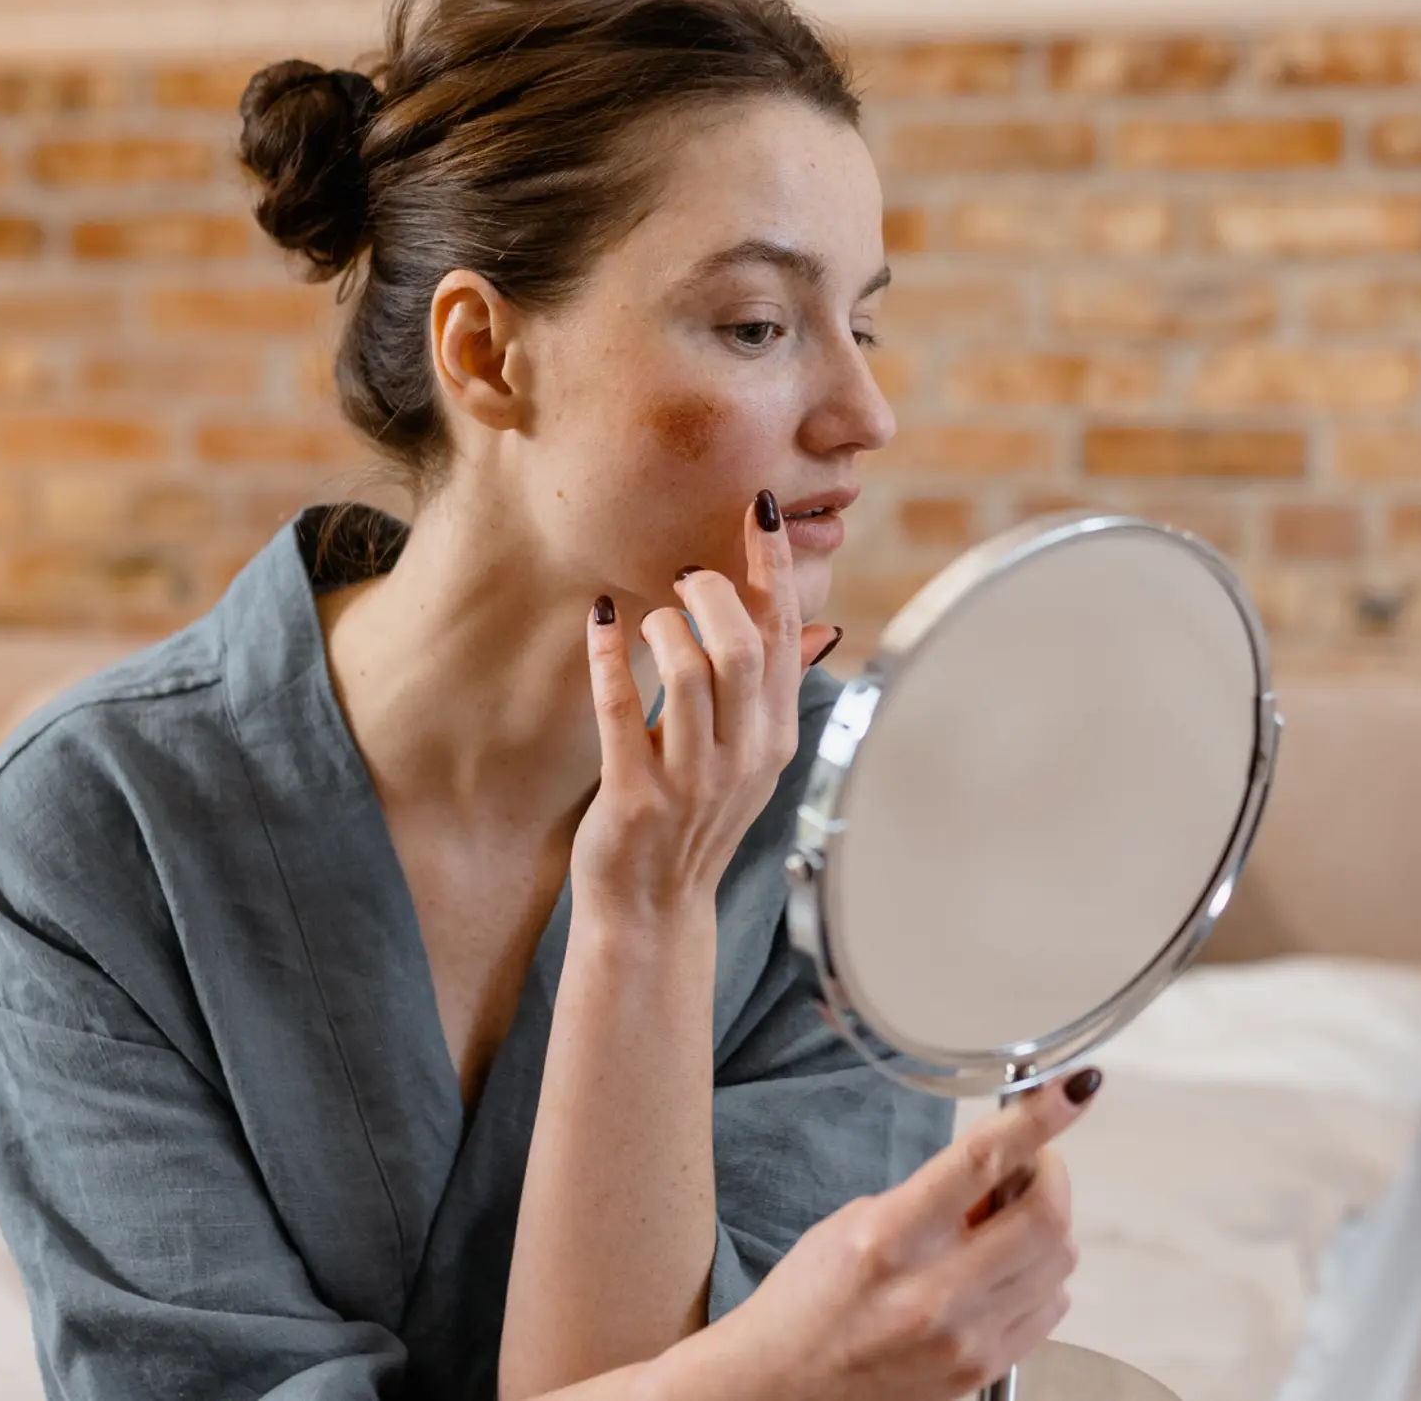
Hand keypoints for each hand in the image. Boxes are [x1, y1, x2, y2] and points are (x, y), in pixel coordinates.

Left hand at [573, 492, 838, 924]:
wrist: (653, 911)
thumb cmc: (696, 822)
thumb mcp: (751, 759)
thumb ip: (776, 691)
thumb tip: (819, 629)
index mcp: (776, 735)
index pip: (785, 634)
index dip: (773, 565)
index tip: (759, 510)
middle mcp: (744, 755)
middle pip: (741, 644)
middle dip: (711, 591)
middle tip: (684, 576)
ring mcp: (692, 779)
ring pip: (688, 669)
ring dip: (663, 623)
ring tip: (647, 615)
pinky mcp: (636, 796)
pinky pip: (622, 708)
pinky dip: (610, 655)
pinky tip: (600, 621)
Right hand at [724, 1069, 1099, 1400]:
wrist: (780, 1389)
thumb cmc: (808, 1302)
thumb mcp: (855, 1222)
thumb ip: (933, 1195)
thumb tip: (1005, 1168)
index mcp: (890, 1238)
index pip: (982, 1161)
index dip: (1039, 1117)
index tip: (1075, 1087)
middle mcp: (932, 1291)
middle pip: (1046, 1215)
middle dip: (1050, 1175)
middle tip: (1030, 1166)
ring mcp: (963, 1338)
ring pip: (1059, 1262)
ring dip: (1045, 1228)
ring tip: (999, 1230)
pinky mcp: (980, 1371)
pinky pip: (1051, 1309)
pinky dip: (1040, 1279)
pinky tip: (1000, 1275)